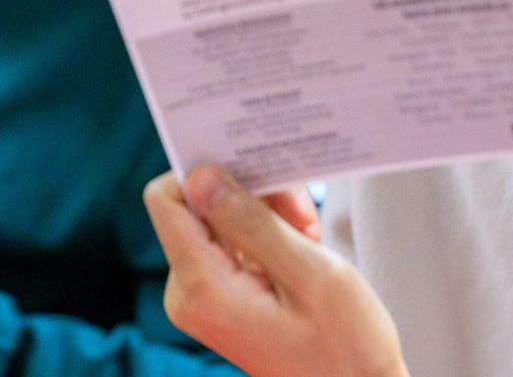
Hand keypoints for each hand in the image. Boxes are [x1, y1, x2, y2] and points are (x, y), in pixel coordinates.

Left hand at [145, 166, 405, 376]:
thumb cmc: (344, 343)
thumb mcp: (309, 273)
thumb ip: (251, 222)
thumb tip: (199, 175)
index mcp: (202, 288)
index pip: (167, 199)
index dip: (206, 172)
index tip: (259, 169)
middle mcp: (189, 293)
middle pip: (196, 206)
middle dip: (249, 194)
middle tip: (303, 212)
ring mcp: (203, 298)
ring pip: (217, 220)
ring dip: (263, 214)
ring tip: (308, 234)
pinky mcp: (220, 299)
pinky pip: (230, 244)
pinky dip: (265, 234)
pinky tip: (302, 247)